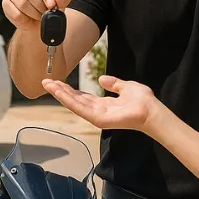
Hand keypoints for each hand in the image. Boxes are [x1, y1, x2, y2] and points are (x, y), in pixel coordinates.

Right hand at [2, 0, 72, 30]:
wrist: (41, 17)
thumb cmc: (52, 1)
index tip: (52, 4)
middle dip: (40, 4)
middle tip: (47, 12)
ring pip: (21, 2)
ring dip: (34, 12)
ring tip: (41, 15)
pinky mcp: (5, 2)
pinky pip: (15, 12)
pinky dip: (26, 19)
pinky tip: (31, 18)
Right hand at [42, 75, 161, 132]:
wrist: (151, 110)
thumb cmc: (143, 101)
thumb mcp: (126, 87)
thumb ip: (114, 83)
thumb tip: (101, 78)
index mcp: (104, 104)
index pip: (82, 97)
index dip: (70, 90)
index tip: (58, 82)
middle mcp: (98, 111)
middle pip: (75, 100)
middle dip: (60, 91)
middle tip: (47, 82)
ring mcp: (97, 116)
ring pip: (74, 104)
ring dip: (60, 94)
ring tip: (49, 85)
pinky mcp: (98, 119)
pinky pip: (80, 108)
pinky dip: (68, 100)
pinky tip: (60, 92)